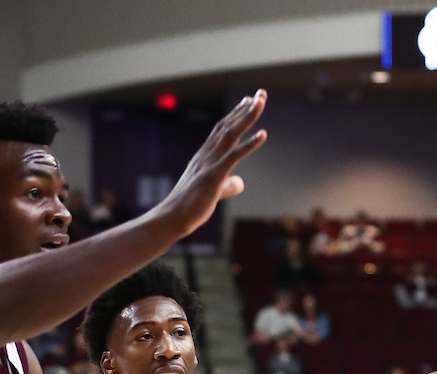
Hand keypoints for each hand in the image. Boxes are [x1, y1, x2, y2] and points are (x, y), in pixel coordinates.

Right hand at [158, 91, 267, 237]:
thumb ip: (228, 186)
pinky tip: (263, 134)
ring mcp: (210, 163)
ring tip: (261, 101)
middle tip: (261, 93)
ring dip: (248, 116)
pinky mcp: (214, 175)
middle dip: (246, 109)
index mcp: (205, 157)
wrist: (173, 217)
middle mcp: (207, 154)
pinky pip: (234, 156)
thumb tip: (240, 183)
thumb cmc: (190, 208)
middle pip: (229, 125)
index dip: (236, 115)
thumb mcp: (214, 193)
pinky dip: (249, 144)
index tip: (248, 101)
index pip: (222, 130)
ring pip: (231, 134)